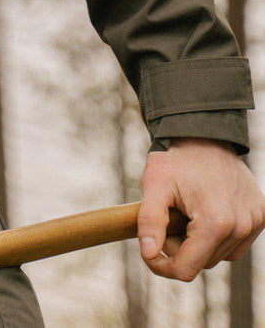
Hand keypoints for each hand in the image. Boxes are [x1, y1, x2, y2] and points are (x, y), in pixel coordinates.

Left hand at [138, 137, 264, 280]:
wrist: (204, 134)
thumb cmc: (176, 159)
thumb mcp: (154, 184)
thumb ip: (150, 221)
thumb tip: (148, 254)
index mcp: (215, 222)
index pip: (187, 269)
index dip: (162, 266)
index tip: (148, 254)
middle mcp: (241, 226)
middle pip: (203, 263)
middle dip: (180, 249)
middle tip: (168, 220)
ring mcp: (255, 222)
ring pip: (220, 255)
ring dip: (200, 244)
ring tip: (186, 214)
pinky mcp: (261, 216)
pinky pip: (236, 243)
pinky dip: (218, 237)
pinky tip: (204, 213)